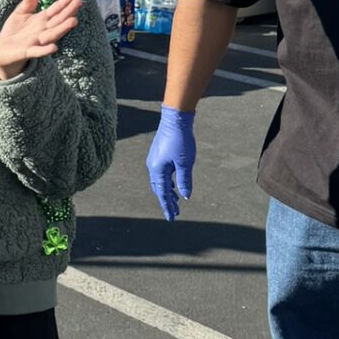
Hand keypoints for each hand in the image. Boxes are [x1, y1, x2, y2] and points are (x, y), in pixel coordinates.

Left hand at [0, 0, 83, 79]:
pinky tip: (54, 48)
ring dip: (63, 28)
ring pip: (53, 34)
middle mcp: (44, 30)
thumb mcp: (20, 13)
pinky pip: (38, 51)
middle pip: (59, 19)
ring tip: (74, 21)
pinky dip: (45, 50)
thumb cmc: (14, 32)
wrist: (2, 51)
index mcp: (42, 19)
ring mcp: (37, 41)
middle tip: (79, 1)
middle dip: (69, 11)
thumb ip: (28, 3)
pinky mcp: (28, 52)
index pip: (58, 8)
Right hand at [146, 106, 195, 221]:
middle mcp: (153, 166)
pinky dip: (168, 182)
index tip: (171, 218)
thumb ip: (184, 181)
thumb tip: (184, 196)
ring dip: (168, 192)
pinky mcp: (159, 154)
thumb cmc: (180, 140)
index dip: (167, 207)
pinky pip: (162, 173)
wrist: (175, 119)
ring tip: (176, 202)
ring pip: (161, 181)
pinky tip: (174, 184)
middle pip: (160, 189)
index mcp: (158, 170)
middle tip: (175, 213)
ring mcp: (155, 160)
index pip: (163, 194)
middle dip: (167, 201)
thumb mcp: (185, 163)